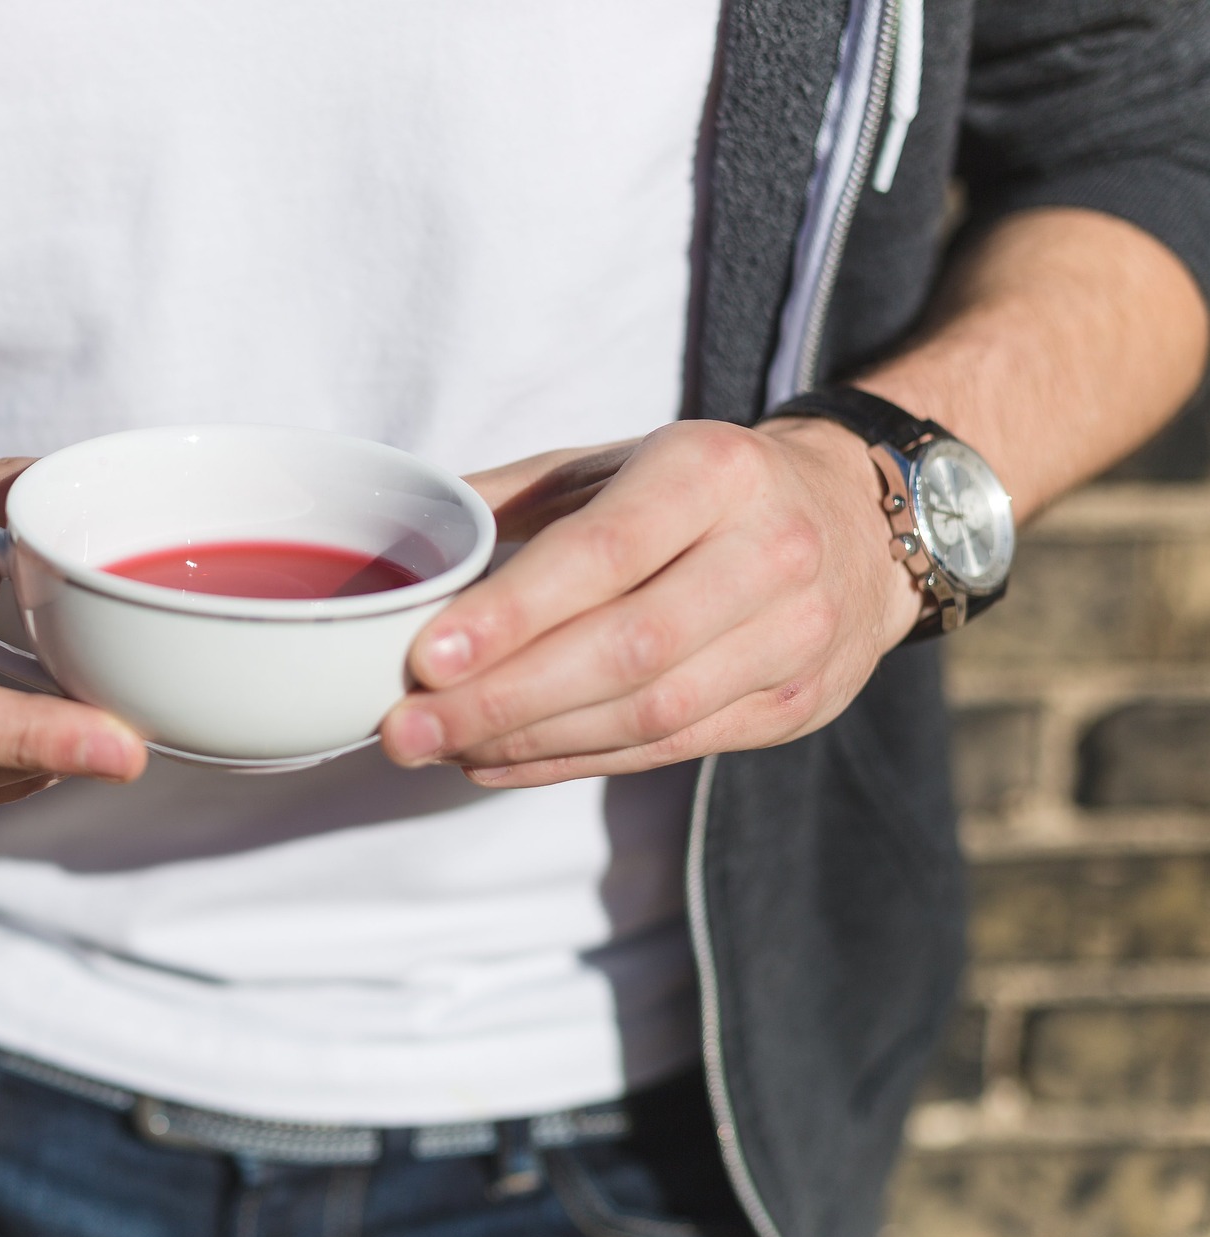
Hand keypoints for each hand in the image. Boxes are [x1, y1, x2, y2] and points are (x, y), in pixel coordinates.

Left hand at [378, 418, 924, 784]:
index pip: (605, 552)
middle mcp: (769, 550)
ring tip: (438, 748)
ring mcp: (794, 637)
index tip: (426, 657)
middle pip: (627, 650)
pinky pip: (668, 750)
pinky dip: (571, 763)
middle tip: (405, 729)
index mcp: (713, 470)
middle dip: (502, 700)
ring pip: (650, 714)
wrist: (859, 523)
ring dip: (529, 743)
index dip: (514, 613)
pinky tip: (496, 763)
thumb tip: (390, 546)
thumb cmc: (700, 489)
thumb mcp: (614, 463)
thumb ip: (509, 500)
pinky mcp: (794, 707)